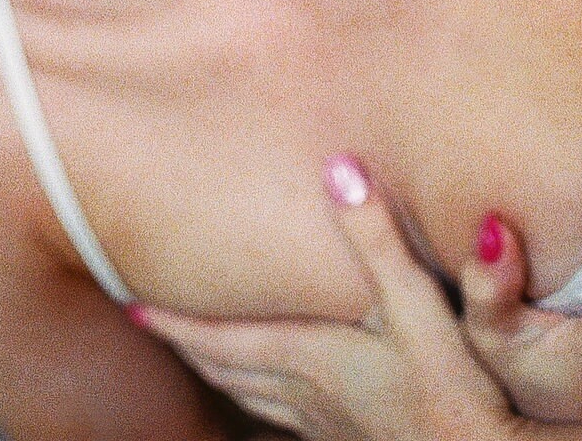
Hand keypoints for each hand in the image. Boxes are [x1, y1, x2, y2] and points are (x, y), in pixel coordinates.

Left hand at [129, 156, 515, 440]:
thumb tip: (339, 167)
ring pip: (249, 396)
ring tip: (197, 354)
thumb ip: (375, 236)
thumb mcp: (414, 300)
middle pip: (223, 368)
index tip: (130, 306)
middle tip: (150, 322)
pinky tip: (276, 399)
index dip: (173, 321)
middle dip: (186, 343)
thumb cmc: (451, 387)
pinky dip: (260, 401)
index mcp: (305, 355)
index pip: (218, 337)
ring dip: (216, 372)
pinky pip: (284, 420)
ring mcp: (325, 424)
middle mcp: (304, 393)